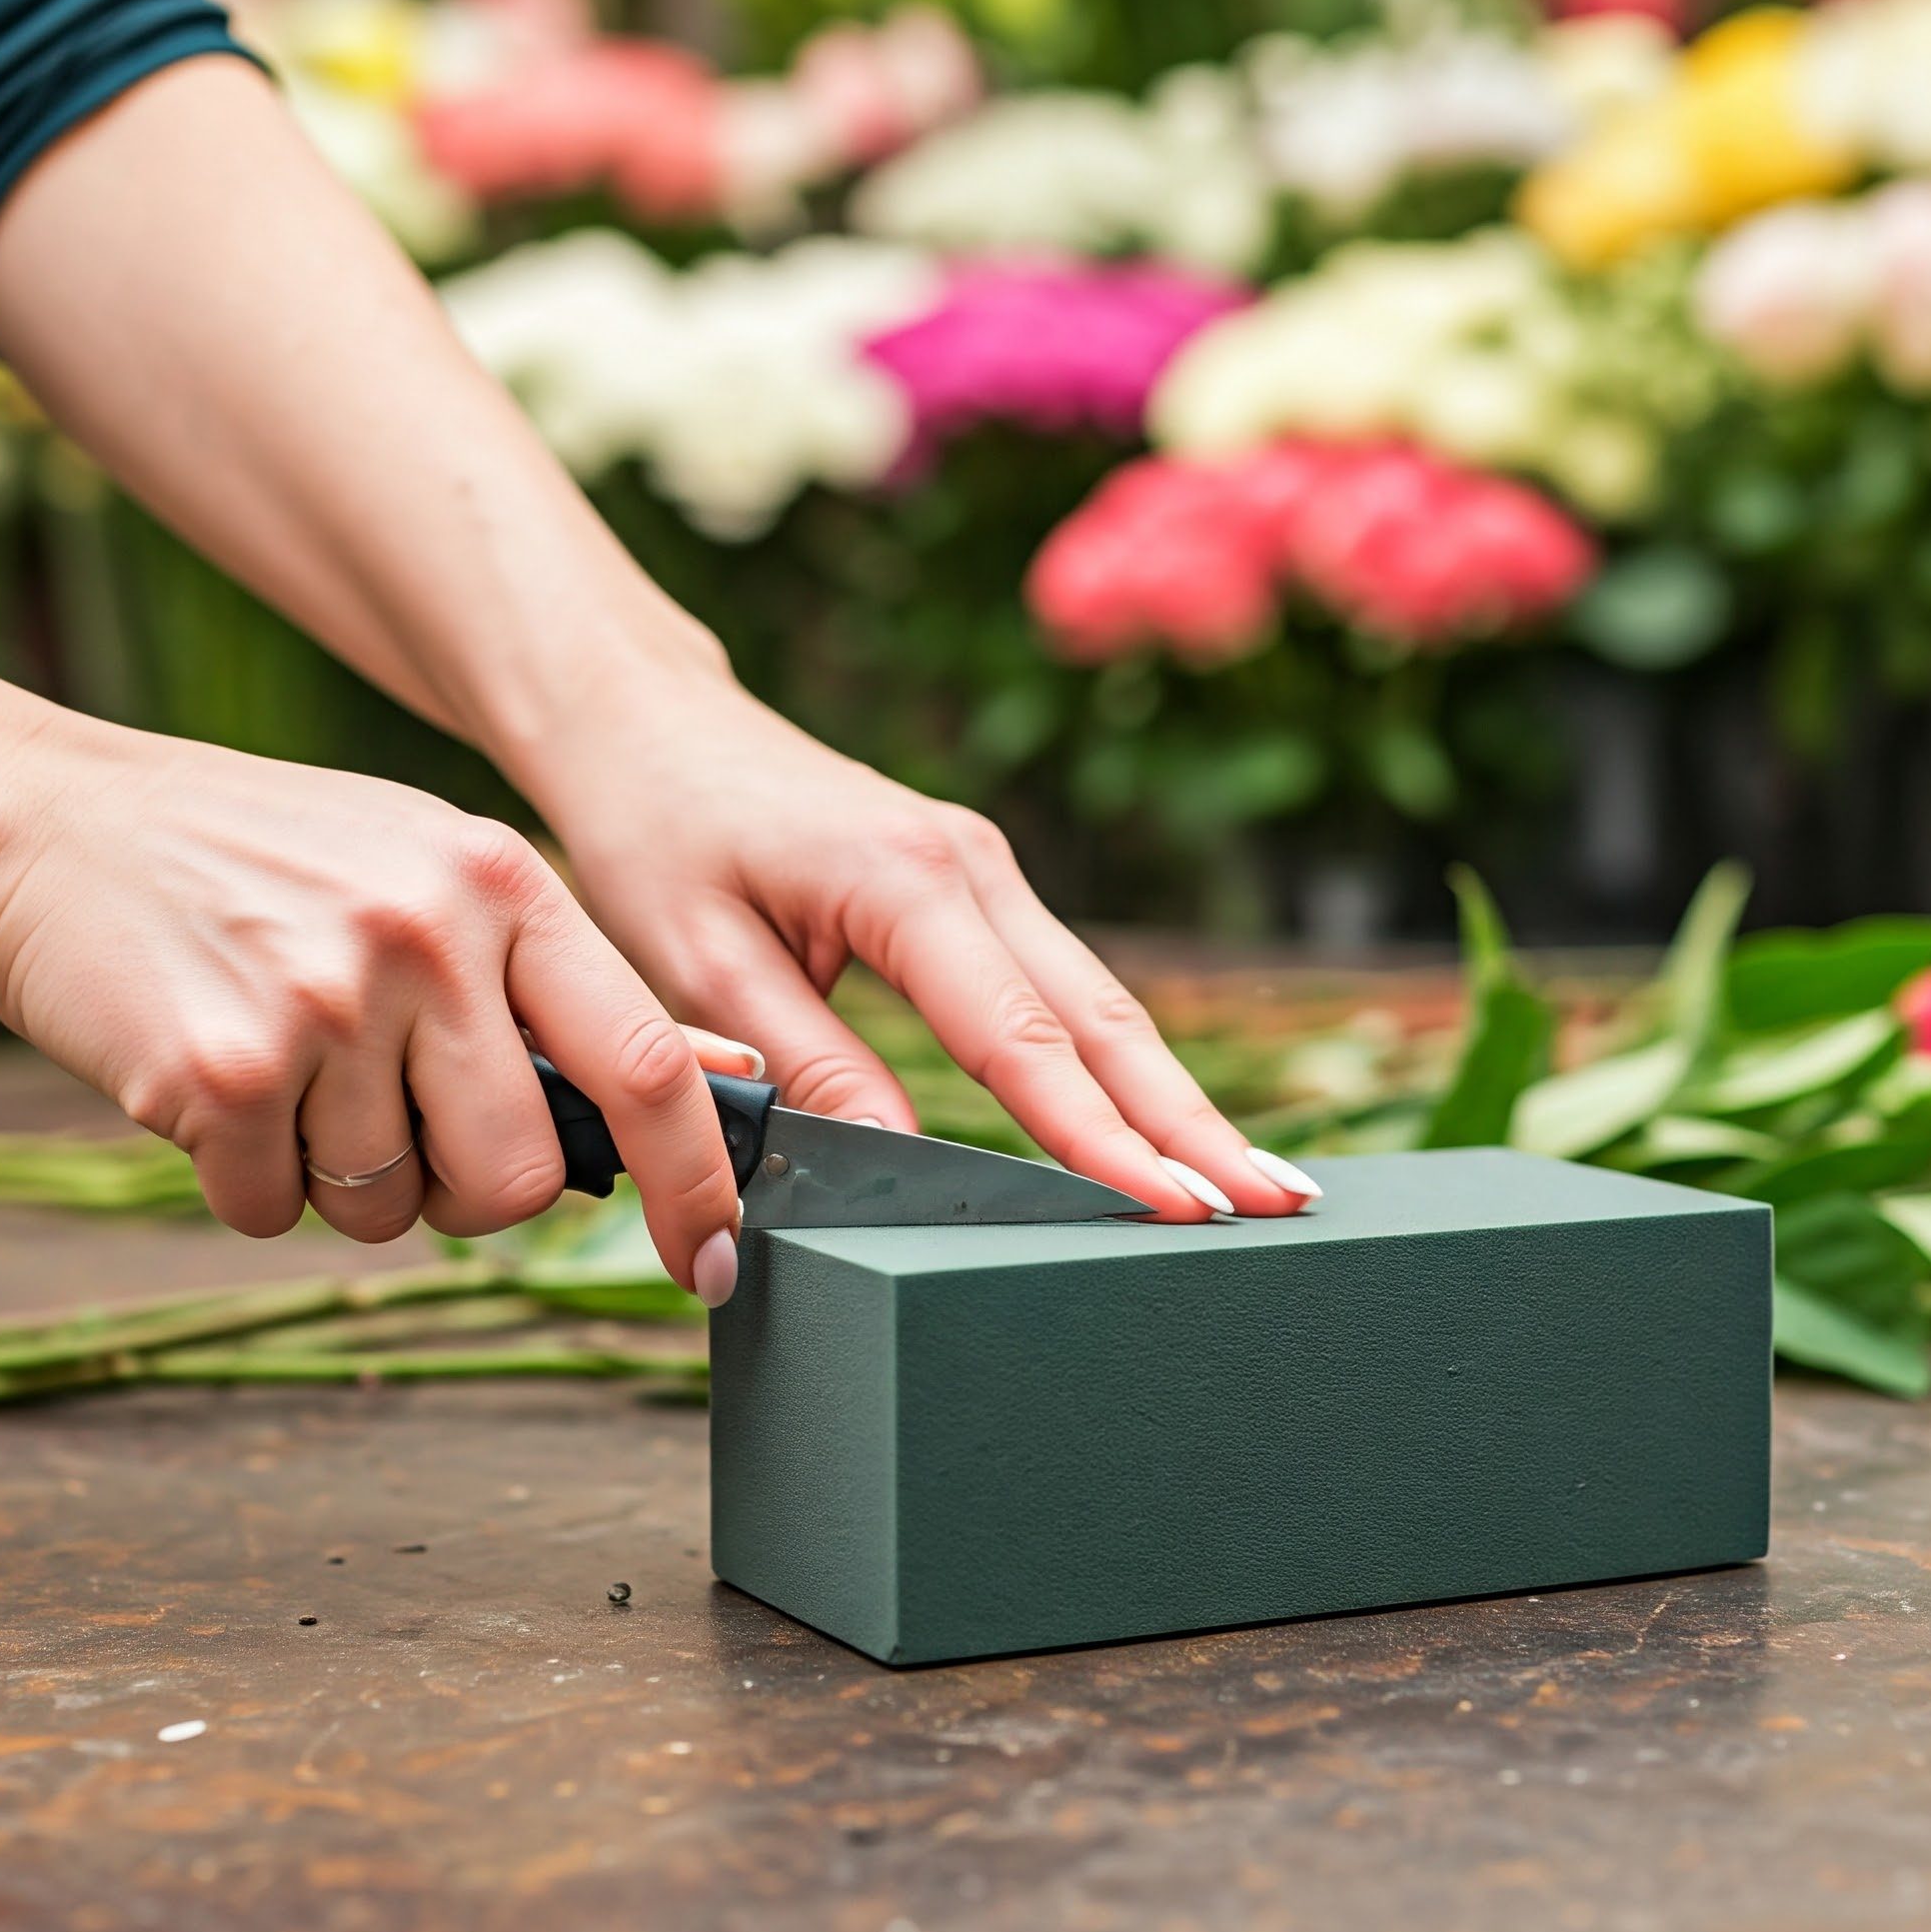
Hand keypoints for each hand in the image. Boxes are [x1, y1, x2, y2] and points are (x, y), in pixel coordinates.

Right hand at [0, 691, 755, 1300]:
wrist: (58, 827)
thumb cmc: (277, 865)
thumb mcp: (442, 878)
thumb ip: (568, 986)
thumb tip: (721, 1077)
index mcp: (504, 884)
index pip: (646, 1062)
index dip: (695, 1180)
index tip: (712, 1257)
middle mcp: (429, 936)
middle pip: (520, 1180)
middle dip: (470, 1194)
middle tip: (407, 1128)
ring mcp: (325, 1000)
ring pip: (393, 1209)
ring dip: (348, 1180)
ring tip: (298, 1071)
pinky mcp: (224, 1069)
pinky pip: (276, 1214)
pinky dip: (250, 1182)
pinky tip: (224, 1083)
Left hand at [531, 677, 1323, 1224]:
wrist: (650, 721)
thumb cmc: (658, 829)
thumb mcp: (697, 958)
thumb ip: (803, 1061)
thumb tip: (891, 1165)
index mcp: (907, 879)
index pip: (1024, 1040)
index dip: (1101, 1139)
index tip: (1177, 1211)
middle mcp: (973, 866)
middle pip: (1105, 1018)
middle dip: (1193, 1122)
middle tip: (1280, 1207)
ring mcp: (986, 870)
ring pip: (1104, 1003)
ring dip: (1176, 1096)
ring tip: (1258, 1182)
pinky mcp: (977, 886)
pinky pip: (1066, 986)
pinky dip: (1121, 1061)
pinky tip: (1164, 1120)